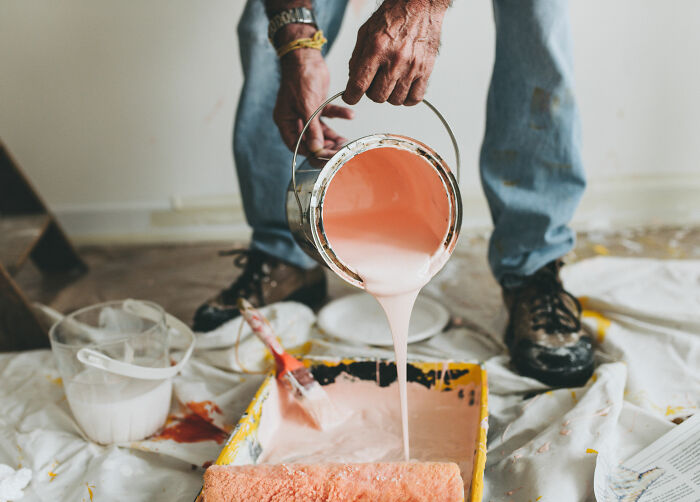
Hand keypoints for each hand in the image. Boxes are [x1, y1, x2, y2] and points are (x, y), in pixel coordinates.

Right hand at [273, 26, 353, 157]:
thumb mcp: (306, 105)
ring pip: (321, 131)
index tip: (325, 158)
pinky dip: (339, 115)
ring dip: (333, 136)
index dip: (310, 153)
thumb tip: (317, 149)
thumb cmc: (299, 77)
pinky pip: (328, 115)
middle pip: (310, 140)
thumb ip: (312, 128)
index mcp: (285, 121)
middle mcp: (294, 119)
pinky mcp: (317, 105)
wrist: (306, 55)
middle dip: (325, 147)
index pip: (296, 145)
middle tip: (339, 152)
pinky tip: (350, 115)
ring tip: (346, 141)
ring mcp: (306, 112)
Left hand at [343, 0, 447, 105]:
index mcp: (377, 49)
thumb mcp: (366, 31)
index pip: (359, 85)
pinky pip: (415, 97)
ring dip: (389, 95)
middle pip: (377, 96)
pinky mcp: (426, 69)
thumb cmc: (394, 15)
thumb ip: (357, 57)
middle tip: (374, 82)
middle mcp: (395, 60)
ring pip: (395, 100)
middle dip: (371, 92)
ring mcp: (412, 66)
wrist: (420, 5)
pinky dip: (407, 99)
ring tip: (389, 82)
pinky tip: (403, 89)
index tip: (351, 97)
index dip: (351, 96)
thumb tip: (353, 79)